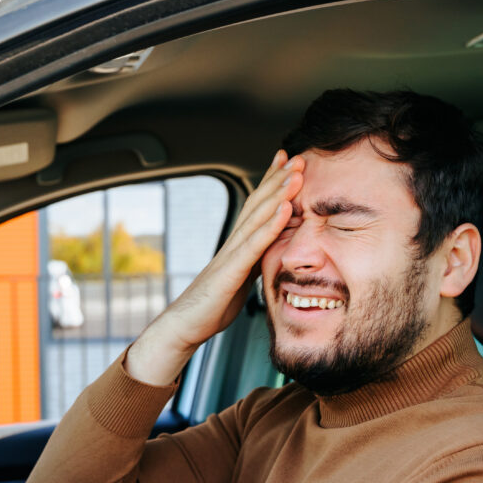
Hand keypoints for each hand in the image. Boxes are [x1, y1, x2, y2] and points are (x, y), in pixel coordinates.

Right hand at [126, 150, 304, 384]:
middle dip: (278, 178)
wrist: (186, 326)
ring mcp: (231, 255)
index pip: (257, 207)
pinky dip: (271, 225)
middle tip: (296, 155)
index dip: (272, 183)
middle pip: (257, 203)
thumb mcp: (242, 280)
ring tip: (296, 172)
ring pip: (257, 217)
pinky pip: (254, 244)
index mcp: (238, 246)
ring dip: (278, 192)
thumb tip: (271, 255)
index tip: (287, 162)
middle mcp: (234, 243)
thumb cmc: (212, 306)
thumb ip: (255, 263)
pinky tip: (285, 208)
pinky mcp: (231, 271)